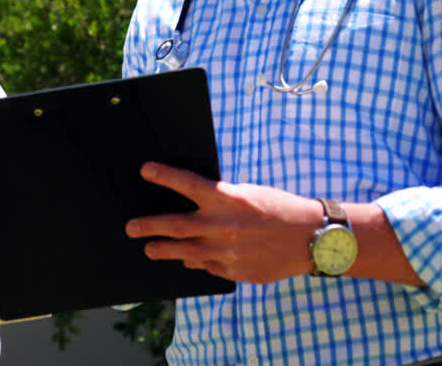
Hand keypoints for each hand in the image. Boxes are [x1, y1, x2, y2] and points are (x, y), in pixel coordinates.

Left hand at [124, 162, 323, 283]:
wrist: (310, 237)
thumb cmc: (279, 209)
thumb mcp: (249, 194)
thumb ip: (220, 201)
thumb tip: (193, 205)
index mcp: (229, 199)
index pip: (188, 184)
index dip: (164, 176)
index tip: (145, 170)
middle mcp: (224, 226)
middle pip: (176, 226)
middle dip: (149, 226)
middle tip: (131, 227)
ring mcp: (228, 252)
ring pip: (185, 253)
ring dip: (163, 250)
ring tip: (149, 249)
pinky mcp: (235, 272)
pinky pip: (207, 267)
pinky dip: (195, 262)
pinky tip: (187, 260)